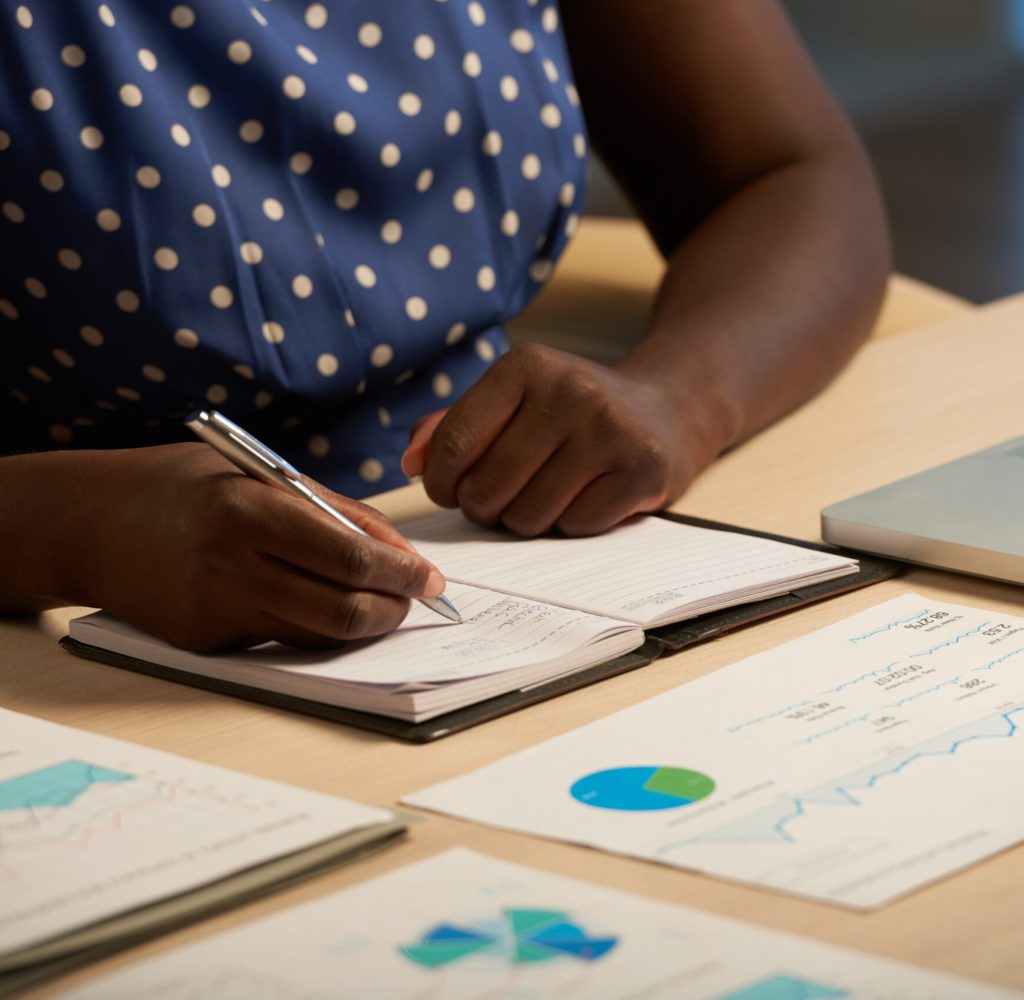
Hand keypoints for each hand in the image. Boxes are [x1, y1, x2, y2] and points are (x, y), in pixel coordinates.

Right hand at [65, 444, 443, 650]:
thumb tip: (395, 546)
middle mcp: (232, 566)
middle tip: (415, 597)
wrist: (85, 524)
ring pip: (318, 635)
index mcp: (249, 511)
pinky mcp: (204, 641)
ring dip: (362, 623)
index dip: (402, 572)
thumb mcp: (254, 473)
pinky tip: (322, 603)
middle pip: (342, 609)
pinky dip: (314, 625)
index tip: (431, 577)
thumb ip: (329, 507)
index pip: (350, 556)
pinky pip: (280, 639)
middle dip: (393, 608)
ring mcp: (216, 610)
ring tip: (381, 602)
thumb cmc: (178, 484)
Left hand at [402, 344, 723, 535]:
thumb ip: (451, 427)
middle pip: (488, 489)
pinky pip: (576, 527)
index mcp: (526, 366)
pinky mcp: (643, 469)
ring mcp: (611, 429)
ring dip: (528, 520)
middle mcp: (570, 390)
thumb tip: (412, 462)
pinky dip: (572, 525)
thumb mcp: (512, 402)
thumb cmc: (570, 414)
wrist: (667, 410)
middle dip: (486, 508)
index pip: (455, 445)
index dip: (443, 484)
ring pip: (529, 516)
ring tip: (547, 494)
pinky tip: (586, 497)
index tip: (452, 491)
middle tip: (505, 498)